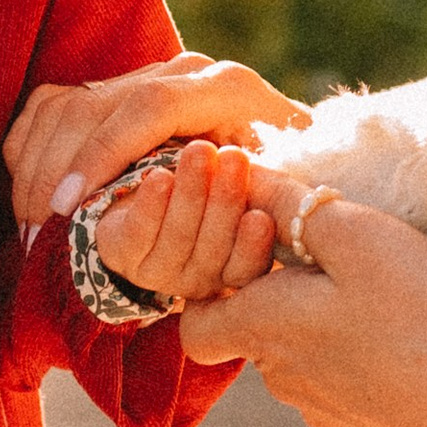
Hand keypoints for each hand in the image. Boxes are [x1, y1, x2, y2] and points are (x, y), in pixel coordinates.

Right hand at [5, 56, 306, 228]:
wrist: (283, 159)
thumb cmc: (279, 190)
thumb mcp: (274, 193)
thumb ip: (242, 191)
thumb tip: (187, 198)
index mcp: (227, 88)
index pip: (150, 105)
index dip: (104, 153)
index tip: (70, 207)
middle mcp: (186, 70)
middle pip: (97, 102)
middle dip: (58, 167)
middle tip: (38, 227)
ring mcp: (149, 73)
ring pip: (69, 101)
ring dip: (39, 163)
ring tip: (31, 219)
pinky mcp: (122, 85)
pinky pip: (53, 103)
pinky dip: (32, 145)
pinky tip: (29, 189)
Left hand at [93, 139, 276, 306]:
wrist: (128, 163)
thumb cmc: (198, 161)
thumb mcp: (237, 171)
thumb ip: (263, 186)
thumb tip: (305, 194)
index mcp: (233, 262)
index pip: (249, 266)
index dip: (254, 246)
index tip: (261, 217)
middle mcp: (199, 274)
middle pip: (213, 250)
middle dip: (224, 202)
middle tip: (234, 158)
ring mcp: (159, 269)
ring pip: (177, 239)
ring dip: (190, 194)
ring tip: (198, 152)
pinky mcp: (121, 253)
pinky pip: (137, 235)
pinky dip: (150, 205)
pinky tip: (159, 178)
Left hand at [176, 176, 426, 426]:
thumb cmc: (422, 313)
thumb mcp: (358, 235)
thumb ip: (291, 205)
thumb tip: (242, 176)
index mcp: (266, 329)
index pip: (195, 323)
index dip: (212, 284)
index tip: (262, 245)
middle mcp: (281, 378)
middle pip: (250, 330)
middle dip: (276, 289)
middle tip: (335, 252)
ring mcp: (322, 408)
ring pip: (295, 353)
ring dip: (317, 319)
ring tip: (376, 290)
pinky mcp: (362, 424)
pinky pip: (336, 378)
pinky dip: (352, 352)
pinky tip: (400, 332)